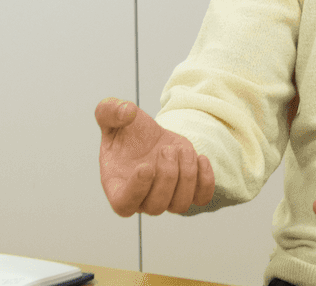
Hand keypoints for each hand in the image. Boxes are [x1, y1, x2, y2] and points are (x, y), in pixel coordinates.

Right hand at [95, 98, 214, 216]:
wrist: (148, 136)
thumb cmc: (125, 131)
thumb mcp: (110, 114)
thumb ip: (109, 110)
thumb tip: (127, 111)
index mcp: (117, 186)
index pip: (124, 204)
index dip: (136, 190)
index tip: (145, 166)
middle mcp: (141, 199)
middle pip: (156, 206)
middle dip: (167, 176)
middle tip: (167, 149)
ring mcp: (166, 198)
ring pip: (180, 204)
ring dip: (186, 175)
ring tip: (182, 149)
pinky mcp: (187, 191)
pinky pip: (201, 198)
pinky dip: (205, 181)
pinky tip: (200, 158)